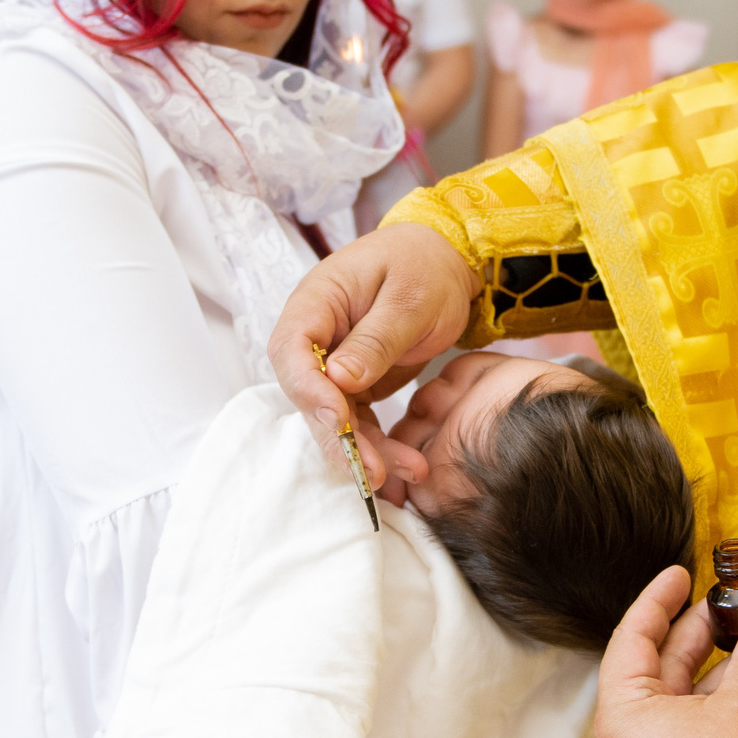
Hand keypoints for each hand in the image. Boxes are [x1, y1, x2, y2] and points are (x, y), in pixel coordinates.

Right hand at [267, 223, 478, 489]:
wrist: (445, 261)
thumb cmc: (424, 265)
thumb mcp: (408, 297)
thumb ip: (375, 337)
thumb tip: (340, 379)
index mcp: (316, 302)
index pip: (292, 350)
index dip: (309, 389)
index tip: (340, 417)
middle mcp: (316, 337)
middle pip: (310, 395)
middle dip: (339, 436)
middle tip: (373, 471)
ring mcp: (334, 364)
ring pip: (334, 417)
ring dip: (362, 451)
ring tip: (398, 476)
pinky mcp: (356, 385)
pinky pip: (358, 422)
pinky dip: (378, 446)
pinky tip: (404, 466)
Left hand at [595, 566, 737, 737]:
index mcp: (622, 713)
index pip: (633, 638)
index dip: (660, 601)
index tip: (683, 573)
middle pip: (659, 669)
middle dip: (700, 635)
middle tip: (736, 607)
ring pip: (682, 702)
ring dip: (721, 672)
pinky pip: (693, 732)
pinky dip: (722, 707)